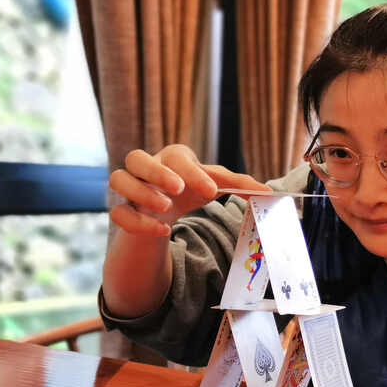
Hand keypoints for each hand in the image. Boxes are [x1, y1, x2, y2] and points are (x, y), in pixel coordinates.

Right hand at [108, 144, 269, 236]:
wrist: (165, 212)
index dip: (192, 171)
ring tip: (165, 208)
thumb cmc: (191, 189)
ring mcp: (130, 189)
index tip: (212, 190)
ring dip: (141, 193)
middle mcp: (145, 169)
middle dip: (156, 172)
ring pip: (118, 180)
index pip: (175, 155)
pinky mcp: (122, 212)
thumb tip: (268, 192)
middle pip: (136, 157)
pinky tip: (162, 231)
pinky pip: (118, 213)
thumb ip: (239, 185)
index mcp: (171, 158)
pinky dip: (137, 222)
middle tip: (178, 190)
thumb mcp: (214, 185)